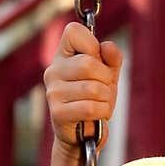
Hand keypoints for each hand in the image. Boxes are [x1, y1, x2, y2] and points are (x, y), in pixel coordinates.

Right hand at [44, 21, 123, 157]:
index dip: (92, 44)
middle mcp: (53, 71)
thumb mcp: (108, 75)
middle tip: (105, 89)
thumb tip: (107, 47)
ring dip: (107, 99)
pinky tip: (97, 116)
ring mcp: (53, 92)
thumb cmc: (95, 99)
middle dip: (106, 79)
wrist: (84, 134)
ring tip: (101, 104)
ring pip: (93, 88)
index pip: (73, 31)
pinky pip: (90, 107)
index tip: (97, 61)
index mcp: (63, 55)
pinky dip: (103, 112)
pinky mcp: (57, 113)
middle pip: (89, 64)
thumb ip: (112, 58)